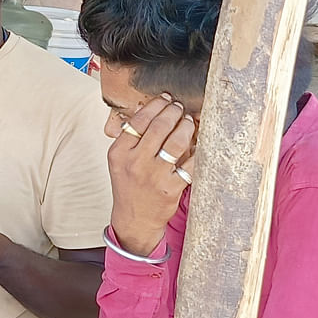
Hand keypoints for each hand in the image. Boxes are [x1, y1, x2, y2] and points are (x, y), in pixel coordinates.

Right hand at [108, 94, 195, 255]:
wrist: (134, 218)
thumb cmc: (129, 186)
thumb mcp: (120, 161)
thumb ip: (130, 137)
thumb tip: (146, 108)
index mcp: (119, 153)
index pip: (139, 120)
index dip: (155, 106)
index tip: (165, 99)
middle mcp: (135, 162)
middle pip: (159, 127)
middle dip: (173, 112)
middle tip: (179, 108)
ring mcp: (154, 175)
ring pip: (176, 142)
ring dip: (186, 127)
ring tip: (188, 122)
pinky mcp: (171, 187)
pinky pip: (190, 163)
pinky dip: (197, 150)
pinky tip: (198, 143)